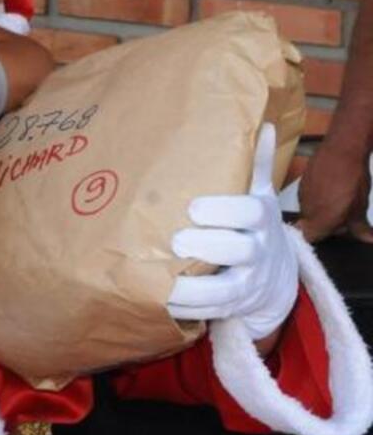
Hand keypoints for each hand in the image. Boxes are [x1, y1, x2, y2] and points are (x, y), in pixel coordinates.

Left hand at [167, 124, 298, 339]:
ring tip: (163, 281)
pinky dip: (188, 309)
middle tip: (175, 241)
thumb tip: (262, 123)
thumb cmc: (252, 225)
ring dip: (193, 288)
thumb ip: (255, 164)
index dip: (223, 211)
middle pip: (237, 249)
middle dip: (207, 246)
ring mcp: (248, 280)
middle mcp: (257, 249)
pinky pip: (213, 311)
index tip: (193, 208)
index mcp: (260, 216)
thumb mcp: (258, 194)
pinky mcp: (235, 305)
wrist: (274, 277)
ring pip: (224, 289)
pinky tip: (161, 301)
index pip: (248, 212)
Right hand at [298, 140, 371, 241]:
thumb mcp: (360, 207)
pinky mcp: (302, 181)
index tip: (331, 233)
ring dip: (322, 208)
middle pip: (310, 224)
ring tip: (339, 198)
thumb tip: (367, 241)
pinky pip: (309, 195)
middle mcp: (306, 210)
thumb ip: (360, 228)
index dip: (319, 237)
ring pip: (310, 209)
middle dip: (324, 223)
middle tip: (342, 216)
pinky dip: (319, 195)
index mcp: (319, 220)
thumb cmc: (352, 181)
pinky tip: (333, 186)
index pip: (308, 238)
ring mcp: (302, 195)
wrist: (341, 150)